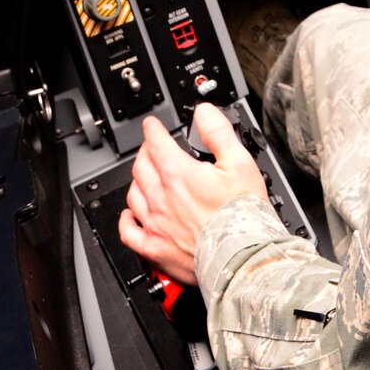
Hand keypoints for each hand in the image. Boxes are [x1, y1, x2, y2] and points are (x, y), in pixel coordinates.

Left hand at [117, 103, 267, 287]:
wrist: (241, 256)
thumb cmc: (243, 213)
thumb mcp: (240, 162)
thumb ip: (218, 133)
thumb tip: (204, 113)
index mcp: (179, 174)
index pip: (156, 143)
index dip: (153, 129)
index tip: (153, 125)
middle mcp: (161, 198)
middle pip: (141, 166)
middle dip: (145, 151)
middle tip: (152, 147)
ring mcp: (155, 224)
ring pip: (133, 195)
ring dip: (137, 181)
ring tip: (145, 176)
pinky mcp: (155, 248)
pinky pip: (128, 232)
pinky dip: (126, 220)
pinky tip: (130, 215)